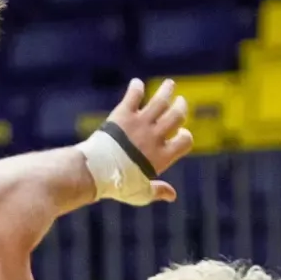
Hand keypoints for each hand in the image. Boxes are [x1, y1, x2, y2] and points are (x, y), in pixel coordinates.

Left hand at [105, 77, 193, 198]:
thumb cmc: (117, 186)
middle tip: (181, 101)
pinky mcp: (123, 115)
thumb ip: (157, 191)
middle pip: (177, 115)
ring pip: (160, 101)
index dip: (186, 136)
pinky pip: (134, 96)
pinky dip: (136, 88)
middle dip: (181, 106)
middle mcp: (154, 137)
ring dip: (167, 90)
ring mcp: (140, 124)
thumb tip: (172, 195)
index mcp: (162, 156)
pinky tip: (136, 83)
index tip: (182, 133)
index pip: (185, 141)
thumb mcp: (140, 193)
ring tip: (169, 84)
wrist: (94, 172)